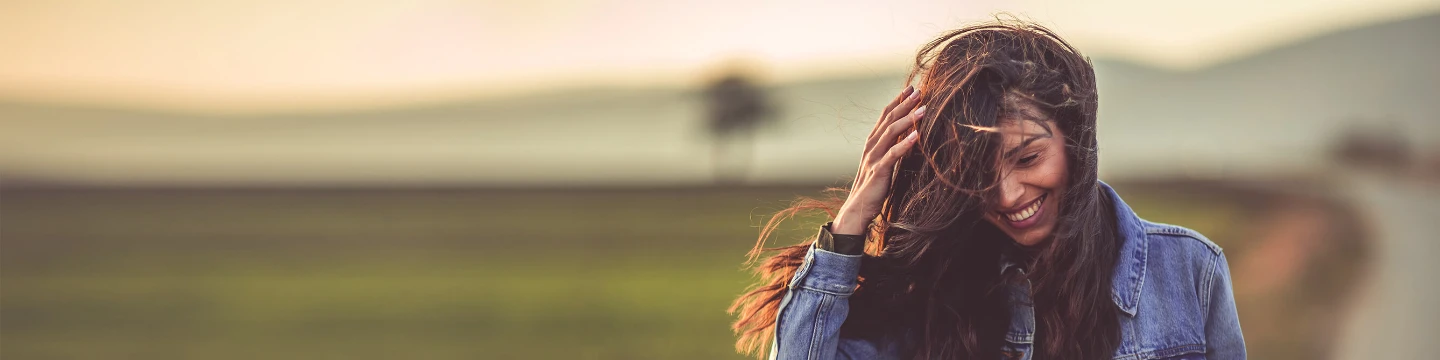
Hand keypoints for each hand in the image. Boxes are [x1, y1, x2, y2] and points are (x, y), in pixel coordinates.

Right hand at [831, 86, 924, 234]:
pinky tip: (916, 135)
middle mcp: (871, 146)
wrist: (856, 210)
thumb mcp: (883, 164)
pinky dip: (904, 143)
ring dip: (908, 119)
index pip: (885, 116)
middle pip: (889, 119)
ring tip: (924, 109)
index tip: (911, 89)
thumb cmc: (872, 188)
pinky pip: (893, 154)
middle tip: (920, 90)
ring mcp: (873, 157)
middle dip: (905, 104)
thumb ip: (892, 149)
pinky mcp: (879, 171)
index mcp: (872, 143)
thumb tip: (909, 136)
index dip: (898, 101)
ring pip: (891, 132)